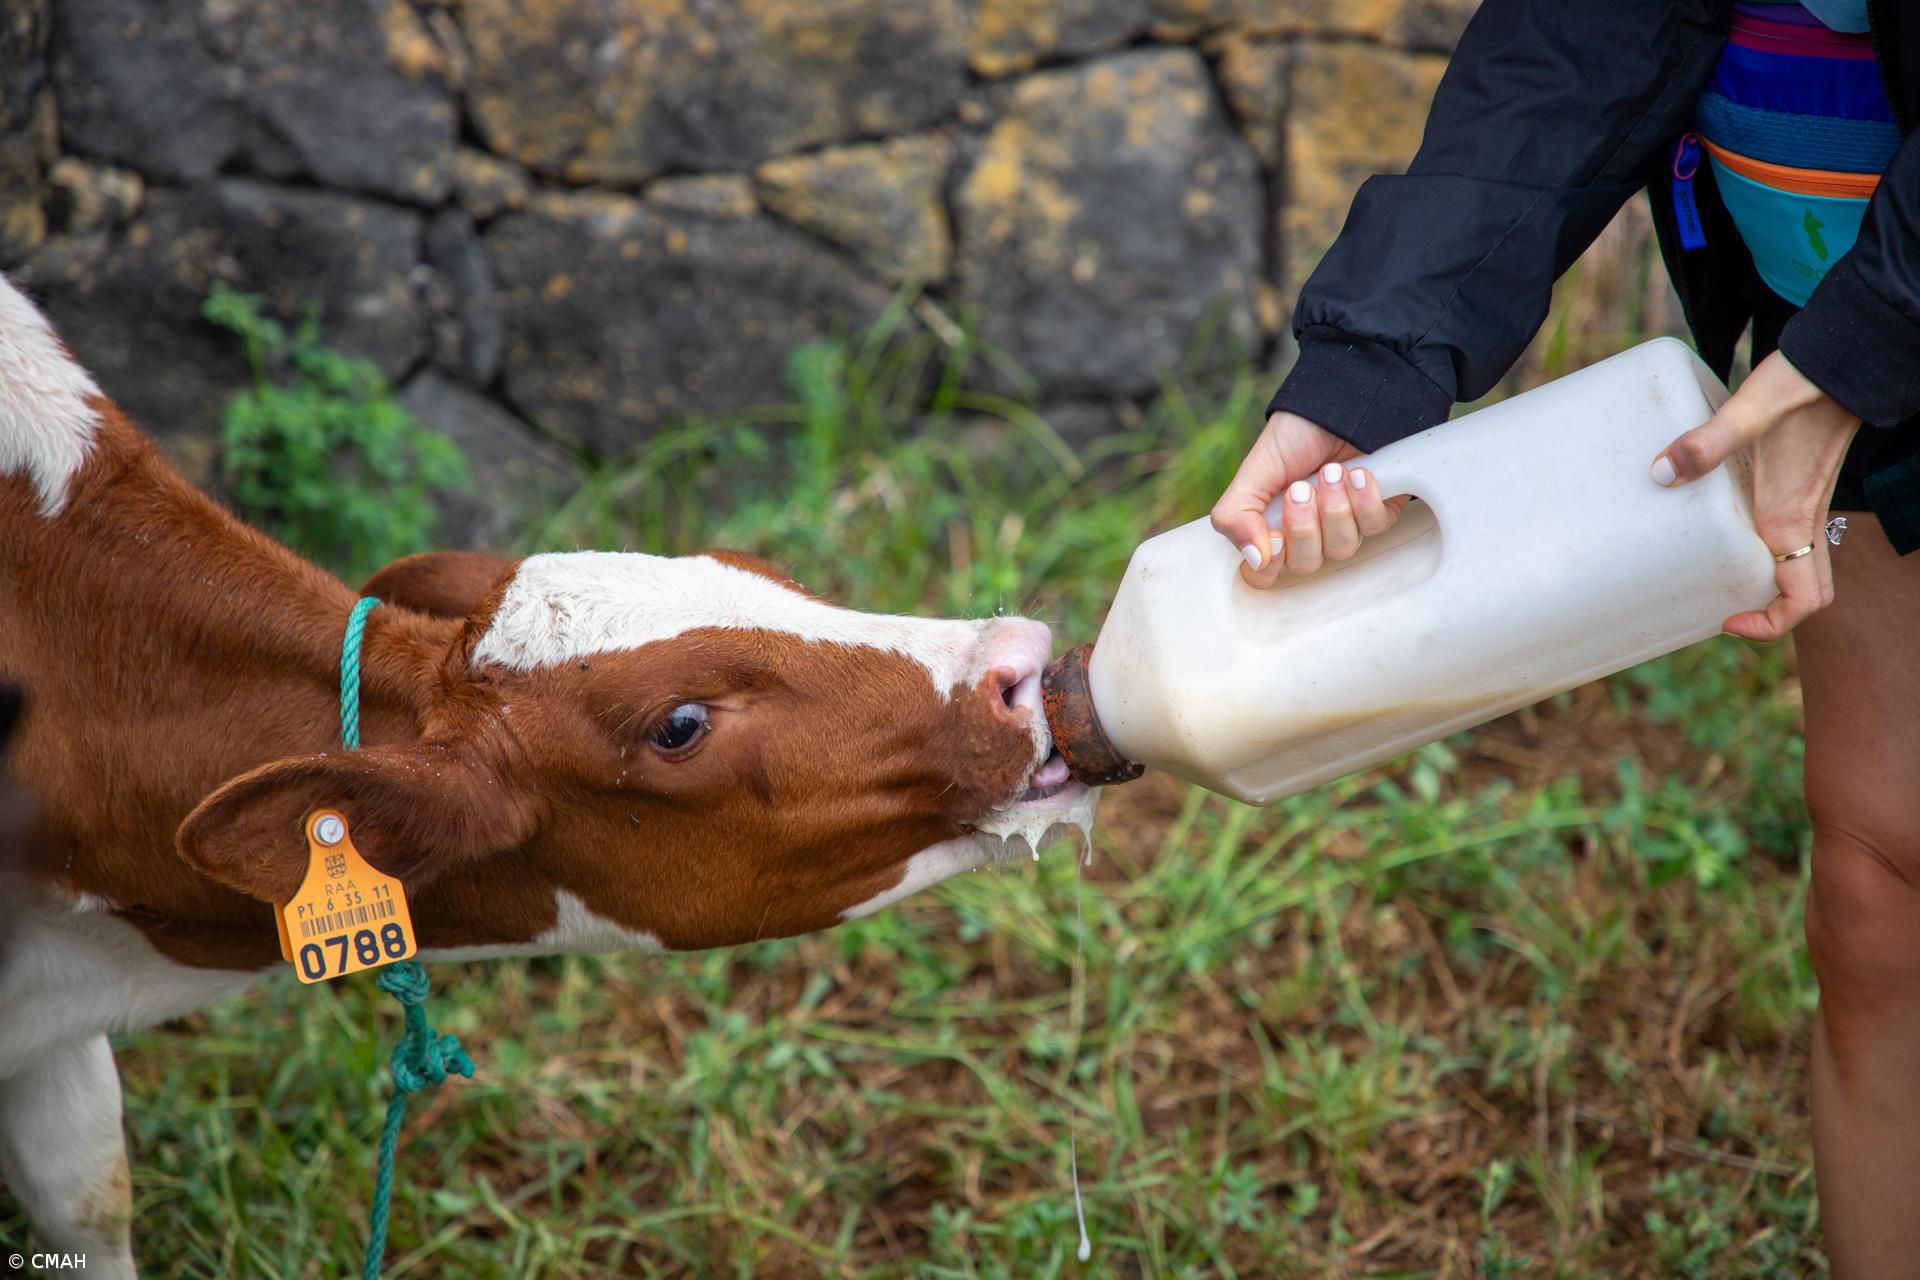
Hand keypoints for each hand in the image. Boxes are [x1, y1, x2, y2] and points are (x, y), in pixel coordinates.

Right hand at [1210, 411, 1407, 586]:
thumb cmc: (1296, 434)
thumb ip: (1236, 516)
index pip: (1264, 574)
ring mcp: (1344, 524)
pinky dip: (1365, 498)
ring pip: (1341, 548)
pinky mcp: (1379, 512)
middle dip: (1304, 526)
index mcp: (1271, 526)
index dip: (1269, 565)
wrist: (1342, 400)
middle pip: (1305, 565)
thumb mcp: (1254, 471)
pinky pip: (1375, 527)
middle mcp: (1308, 532)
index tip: (1274, 537)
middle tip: (1302, 488)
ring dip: (1335, 507)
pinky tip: (1359, 473)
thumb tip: (1252, 560)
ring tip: (1332, 472)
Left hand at [1653, 351, 1859, 640]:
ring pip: (1794, 568)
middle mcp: (1802, 521)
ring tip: (1707, 573)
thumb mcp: (1750, 409)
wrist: (1843, 359)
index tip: (1727, 622)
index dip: (1770, 625)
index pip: (1804, 600)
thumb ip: (1706, 442)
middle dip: (1765, 612)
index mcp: (1792, 519)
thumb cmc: (1803, 383)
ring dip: (1761, 582)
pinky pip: (1785, 538)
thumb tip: (1661, 475)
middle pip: (1801, 594)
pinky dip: (1759, 550)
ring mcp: (1802, 506)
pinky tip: (1715, 525)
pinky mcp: (1795, 487)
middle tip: (1715, 604)